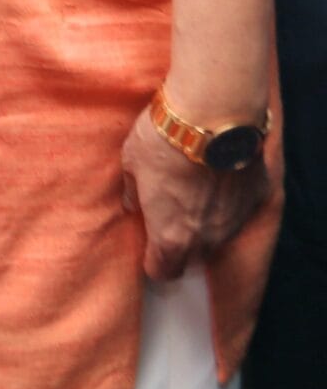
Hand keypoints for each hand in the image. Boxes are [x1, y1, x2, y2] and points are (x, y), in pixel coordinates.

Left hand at [120, 100, 273, 278]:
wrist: (212, 118)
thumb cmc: (162, 142)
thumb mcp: (132, 164)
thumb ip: (133, 192)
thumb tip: (132, 204)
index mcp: (171, 237)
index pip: (163, 271)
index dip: (154, 263)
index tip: (148, 248)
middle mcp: (207, 238)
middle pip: (193, 256)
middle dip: (181, 243)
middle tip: (170, 213)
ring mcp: (235, 221)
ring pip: (218, 235)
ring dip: (206, 222)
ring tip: (195, 190)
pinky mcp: (256, 199)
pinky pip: (240, 210)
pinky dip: (230, 201)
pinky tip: (219, 176)